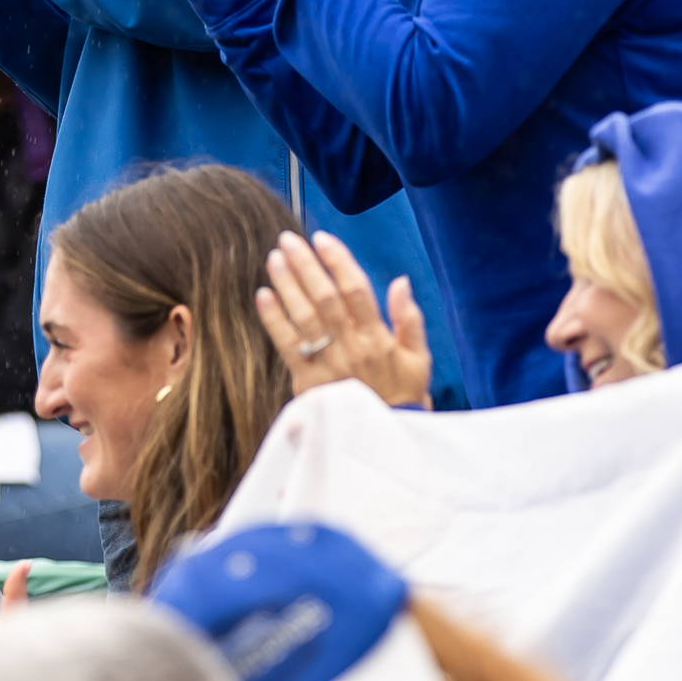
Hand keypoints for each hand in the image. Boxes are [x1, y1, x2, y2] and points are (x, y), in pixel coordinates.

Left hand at [257, 230, 433, 408]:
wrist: (382, 442)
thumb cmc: (403, 397)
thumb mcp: (418, 360)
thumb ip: (411, 320)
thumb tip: (401, 282)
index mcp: (377, 338)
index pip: (356, 289)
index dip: (338, 261)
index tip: (323, 238)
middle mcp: (350, 346)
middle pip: (324, 296)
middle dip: (305, 264)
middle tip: (288, 239)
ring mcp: (326, 363)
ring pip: (303, 315)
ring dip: (287, 284)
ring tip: (274, 258)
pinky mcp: (306, 381)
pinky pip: (287, 345)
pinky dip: (273, 319)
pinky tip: (263, 295)